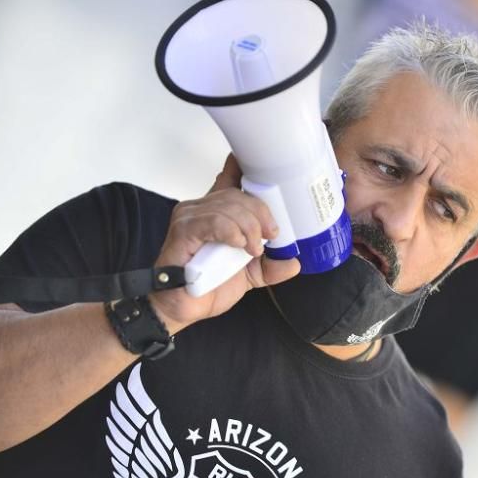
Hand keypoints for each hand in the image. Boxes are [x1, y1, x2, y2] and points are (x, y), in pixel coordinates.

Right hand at [150, 154, 299, 330]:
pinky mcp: (183, 230)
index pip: (231, 178)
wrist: (184, 308)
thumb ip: (272, 265)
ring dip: (249, 227)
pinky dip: (232, 231)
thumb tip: (294, 261)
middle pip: (238, 194)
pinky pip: (213, 220)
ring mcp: (190, 217)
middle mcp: (202, 209)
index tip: (266, 174)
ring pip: (228, 205)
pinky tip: (238, 245)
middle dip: (261, 214)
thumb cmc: (208, 286)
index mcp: (218, 214)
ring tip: (252, 250)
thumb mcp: (250, 275)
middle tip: (270, 237)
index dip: (245, 169)